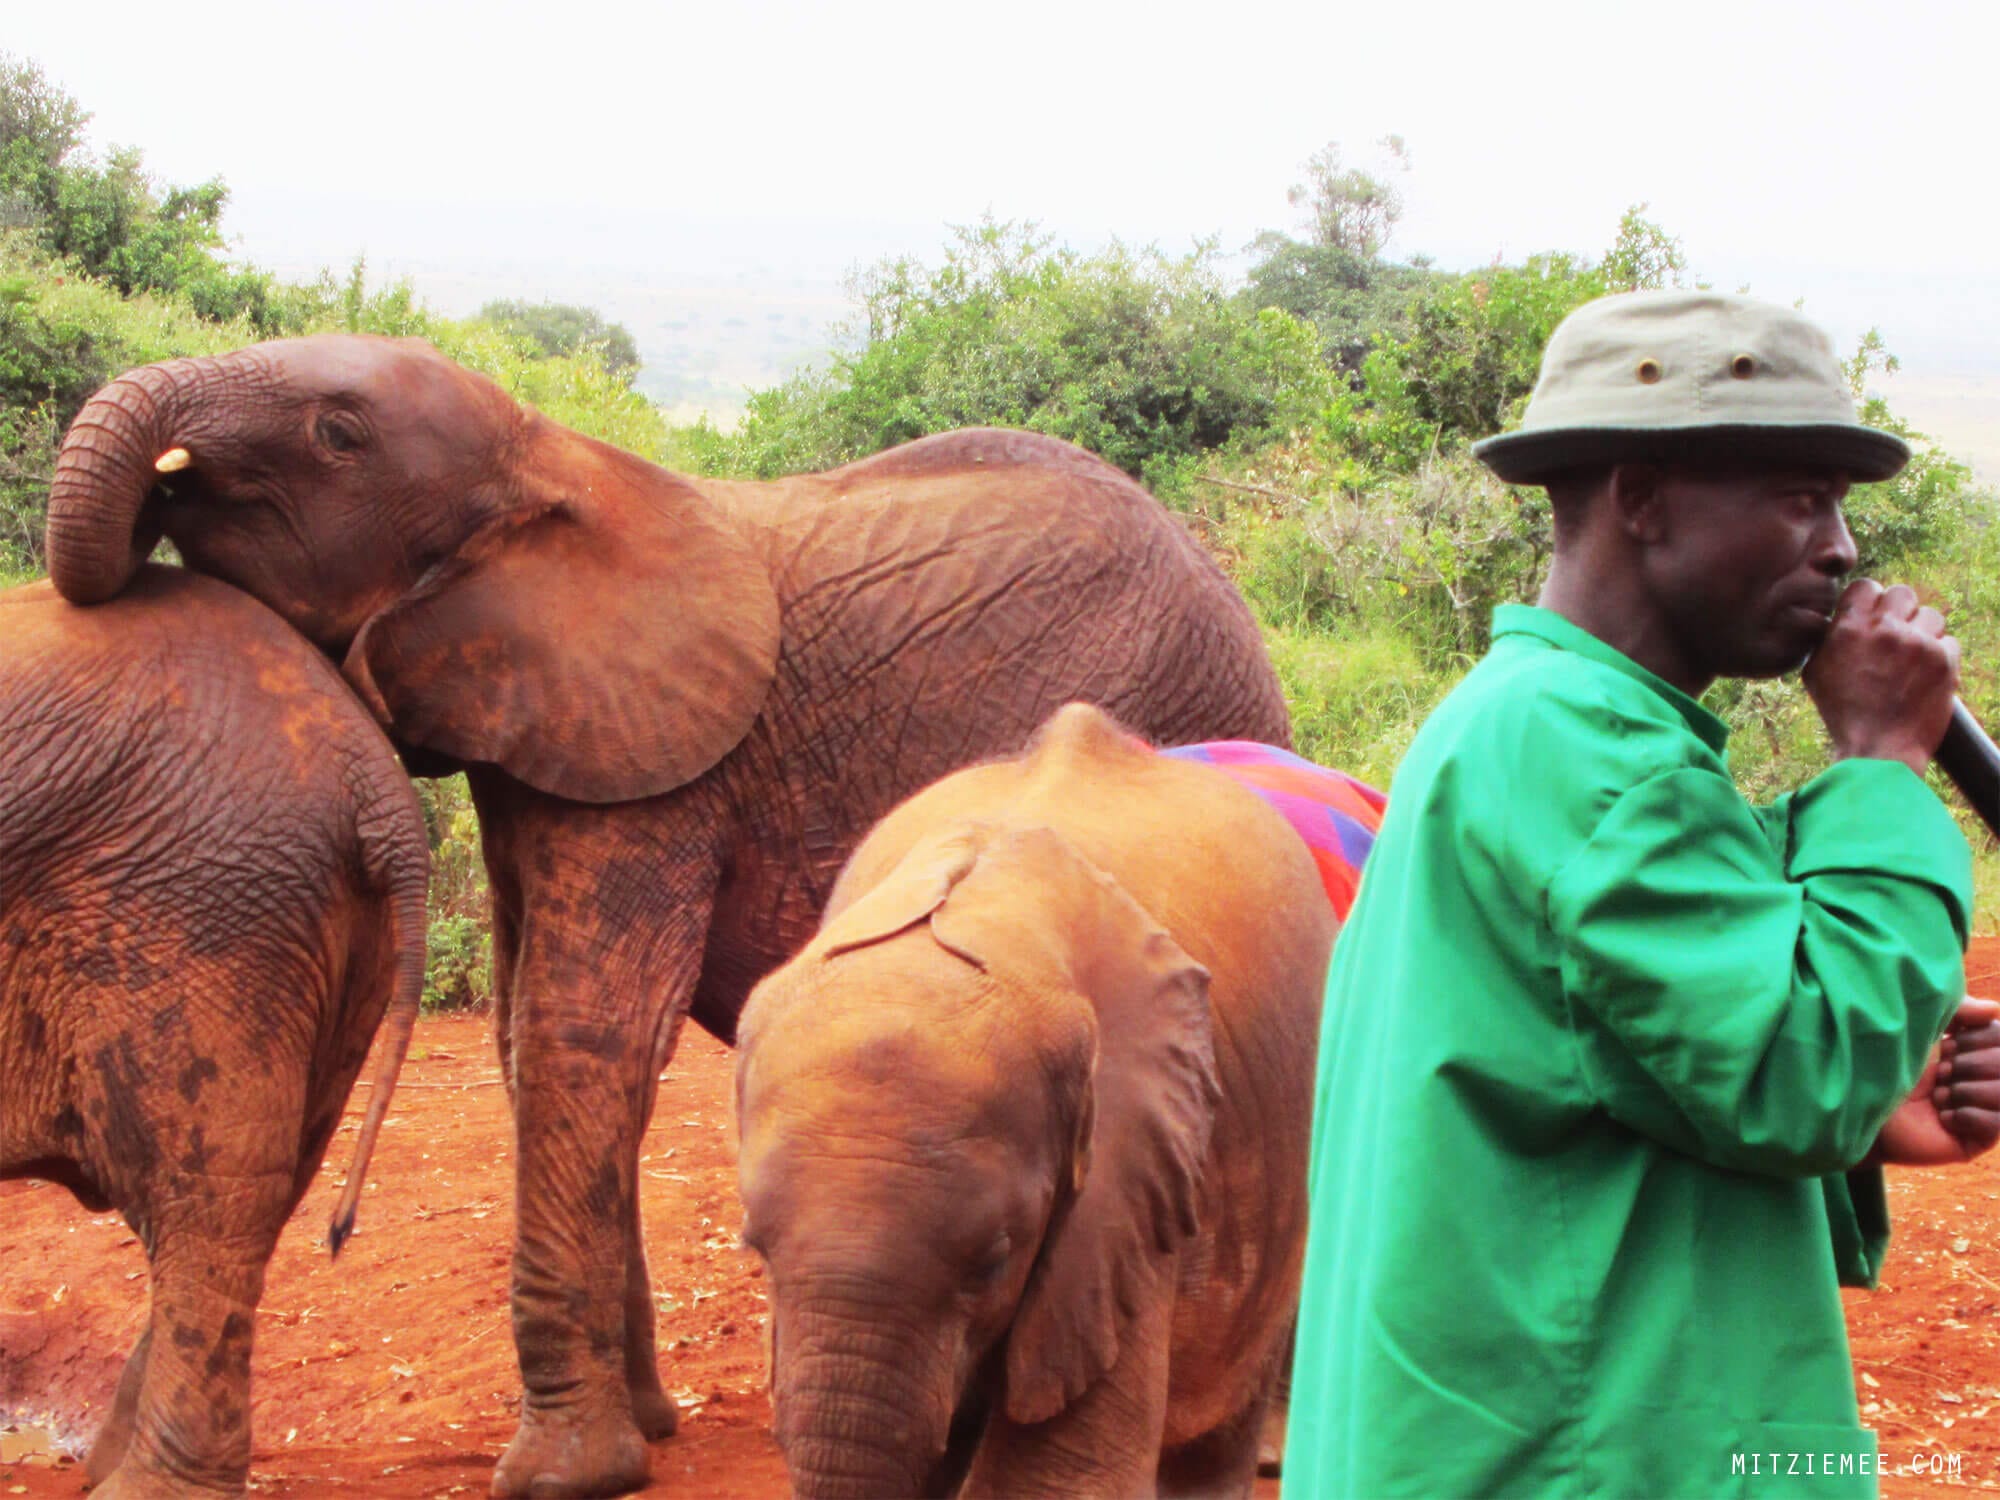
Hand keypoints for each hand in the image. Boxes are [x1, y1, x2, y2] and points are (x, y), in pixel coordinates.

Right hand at [1801, 579, 1958, 775]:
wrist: (1878, 748)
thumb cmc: (1843, 713)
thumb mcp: (1815, 672)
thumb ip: (1828, 638)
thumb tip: (1837, 619)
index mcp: (1849, 628)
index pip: (1867, 586)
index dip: (1870, 601)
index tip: (1872, 618)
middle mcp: (1885, 629)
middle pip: (1903, 592)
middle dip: (1900, 611)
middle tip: (1895, 635)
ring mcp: (1917, 643)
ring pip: (1931, 614)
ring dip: (1923, 632)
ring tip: (1913, 656)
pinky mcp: (1943, 660)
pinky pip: (1949, 641)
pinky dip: (1940, 655)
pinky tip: (1926, 673)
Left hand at [1870, 997, 1999, 1166]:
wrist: (1861, 1101)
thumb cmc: (1888, 1060)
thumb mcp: (1922, 1026)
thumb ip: (1957, 1010)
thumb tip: (1995, 1009)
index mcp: (1979, 1049)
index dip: (1971, 1040)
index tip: (1943, 1047)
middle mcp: (1988, 1079)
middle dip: (1965, 1066)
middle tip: (1938, 1074)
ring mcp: (1985, 1110)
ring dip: (1963, 1091)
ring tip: (1937, 1096)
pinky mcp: (1976, 1140)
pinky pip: (1996, 1124)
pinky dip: (1966, 1115)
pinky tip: (1942, 1117)